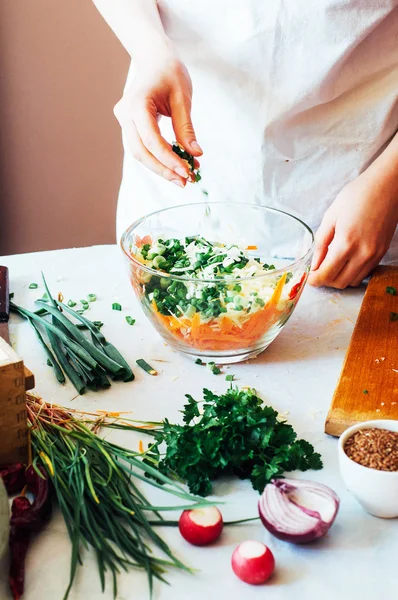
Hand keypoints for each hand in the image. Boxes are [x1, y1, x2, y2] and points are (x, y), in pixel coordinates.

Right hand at [114, 46, 201, 187]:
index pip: (151, 139)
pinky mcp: (128, 126)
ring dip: (160, 168)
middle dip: (163, 170)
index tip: (187, 172)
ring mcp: (124, 120)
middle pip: (140, 152)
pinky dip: (157, 158)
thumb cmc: (170, 72)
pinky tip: (175, 165)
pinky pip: (141, 147)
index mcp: (137, 103)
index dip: (168, 159)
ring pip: (138, 153)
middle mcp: (125, 114)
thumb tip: (195, 155)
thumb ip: (186, 128)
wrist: (154, 58)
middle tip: (185, 182)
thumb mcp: (183, 98)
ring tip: (182, 177)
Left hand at [308, 171, 397, 288]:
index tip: (308, 277)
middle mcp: (363, 254)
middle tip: (317, 271)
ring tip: (330, 266)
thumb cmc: (357, 195)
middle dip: (325, 281)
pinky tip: (345, 261)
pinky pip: (364, 273)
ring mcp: (375, 255)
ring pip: (352, 281)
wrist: (387, 186)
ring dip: (339, 278)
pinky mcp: (382, 253)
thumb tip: (314, 264)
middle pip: (339, 282)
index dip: (314, 280)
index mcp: (346, 243)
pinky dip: (352, 273)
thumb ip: (320, 243)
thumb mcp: (330, 216)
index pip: (326, 274)